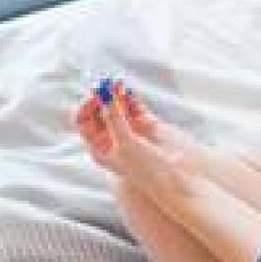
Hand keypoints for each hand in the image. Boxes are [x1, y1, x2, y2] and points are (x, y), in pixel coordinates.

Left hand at [74, 80, 198, 192]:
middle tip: (105, 86)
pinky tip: (127, 90)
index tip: (94, 97)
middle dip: (101, 97)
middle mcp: (112, 138)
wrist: (176, 176)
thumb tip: (105, 94)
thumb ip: (114, 117)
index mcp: (100, 148)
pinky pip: (133, 104)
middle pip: (99, 110)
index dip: (87, 107)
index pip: (84, 122)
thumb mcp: (125, 142)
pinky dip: (129, 96)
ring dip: (115, 94)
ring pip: (117, 105)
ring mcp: (129, 129)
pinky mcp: (146, 122)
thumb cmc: (146, 168)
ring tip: (117, 85)